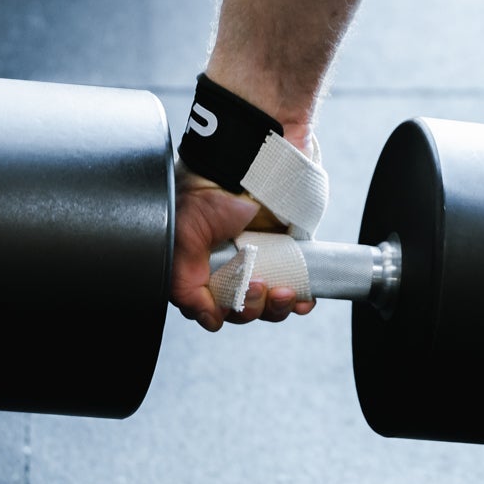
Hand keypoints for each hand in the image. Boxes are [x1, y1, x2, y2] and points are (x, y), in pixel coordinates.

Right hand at [171, 166, 318, 330]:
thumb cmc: (203, 195)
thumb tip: (210, 320)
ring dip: (277, 307)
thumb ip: (185, 288)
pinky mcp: (289, 254)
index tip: (230, 301)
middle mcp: (232, 269)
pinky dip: (302, 300)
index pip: (216, 309)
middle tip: (255, 285)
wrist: (241, 164)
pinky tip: (302, 299)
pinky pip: (299, 287)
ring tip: (281, 291)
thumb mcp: (181, 242)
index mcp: (204, 271)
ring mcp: (262, 262)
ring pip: (271, 305)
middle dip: (253, 307)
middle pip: (246, 310)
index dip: (226, 312)